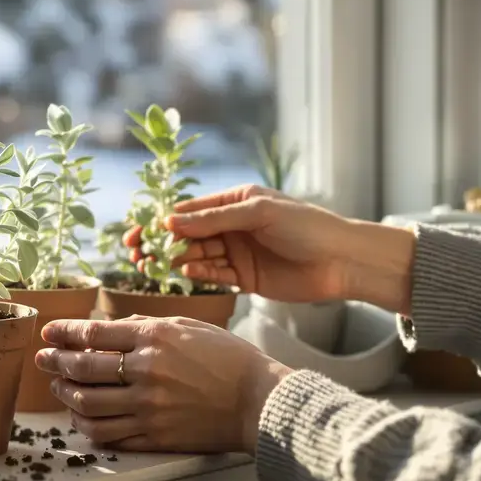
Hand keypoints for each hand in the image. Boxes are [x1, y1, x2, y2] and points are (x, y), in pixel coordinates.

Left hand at [34, 316, 291, 453]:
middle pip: (83, 367)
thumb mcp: (188, 326)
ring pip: (88, 403)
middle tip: (43, 359)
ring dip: (66, 393)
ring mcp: (148, 407)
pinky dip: (86, 425)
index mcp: (154, 337)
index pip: (94, 333)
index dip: (64, 332)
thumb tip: (109, 329)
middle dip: (55, 361)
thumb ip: (147, 325)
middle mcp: (146, 371)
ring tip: (59, 386)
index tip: (49, 332)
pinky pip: (107, 434)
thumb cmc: (228, 358)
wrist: (258, 399)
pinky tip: (81, 417)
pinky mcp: (155, 435)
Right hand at [126, 185, 415, 313]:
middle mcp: (232, 226)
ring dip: (174, 259)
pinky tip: (186, 271)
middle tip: (136, 253)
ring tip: (153, 265)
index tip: (139, 231)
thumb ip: (214, 219)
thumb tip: (170, 221)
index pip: (190, 210)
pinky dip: (198, 273)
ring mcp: (237, 252)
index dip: (162, 220)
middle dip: (161, 242)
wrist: (343, 261)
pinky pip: (214, 274)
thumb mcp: (258, 213)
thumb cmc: (306, 226)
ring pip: (196, 255)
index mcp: (235, 202)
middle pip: (187, 234)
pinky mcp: (245, 278)